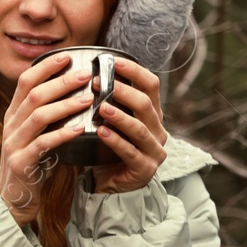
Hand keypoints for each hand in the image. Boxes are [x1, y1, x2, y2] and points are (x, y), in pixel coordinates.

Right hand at [0, 51, 92, 225]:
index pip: (26, 82)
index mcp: (14, 114)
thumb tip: (77, 90)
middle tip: (86, 74)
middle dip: (61, 82)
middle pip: (34, 95)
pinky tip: (81, 129)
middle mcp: (11, 125)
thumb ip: (49, 114)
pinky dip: (63, 134)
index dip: (46, 67)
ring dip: (66, 105)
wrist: (14, 198)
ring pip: (39, 115)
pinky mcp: (22, 162)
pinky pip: (43, 144)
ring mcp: (14, 143)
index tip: (68, 56)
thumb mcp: (37, 134)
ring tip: (89, 98)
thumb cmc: (33, 163)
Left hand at [90, 56, 167, 193]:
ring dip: (119, 115)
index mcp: (152, 115)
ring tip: (100, 106)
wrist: (109, 186)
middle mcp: (158, 130)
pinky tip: (100, 132)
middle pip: (145, 104)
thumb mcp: (109, 123)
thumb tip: (88, 73)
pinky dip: (115, 140)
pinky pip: (130, 152)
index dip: (134, 72)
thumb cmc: (106, 150)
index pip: (151, 86)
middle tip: (97, 83)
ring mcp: (154, 151)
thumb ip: (108, 103)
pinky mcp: (144, 169)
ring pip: (139, 128)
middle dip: (122, 91)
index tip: (113, 61)